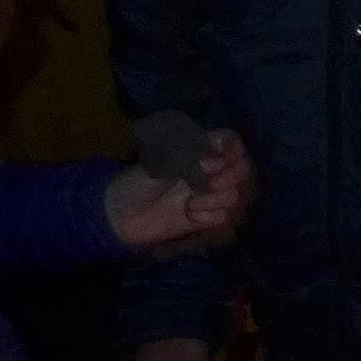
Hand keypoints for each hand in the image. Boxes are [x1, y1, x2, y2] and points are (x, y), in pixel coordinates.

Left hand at [104, 132, 251, 252]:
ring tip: (190, 204)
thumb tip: (218, 161)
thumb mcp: (158, 165)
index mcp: (196, 151)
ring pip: (235, 194)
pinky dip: (208, 218)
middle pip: (242, 168)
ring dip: (214, 200)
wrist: (119, 219)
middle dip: (228, 178)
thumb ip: (189, 158)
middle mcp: (207, 170)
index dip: (232, 151)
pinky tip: (189, 217)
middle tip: (206, 184)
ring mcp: (207, 194)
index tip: (216, 163)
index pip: (230, 140)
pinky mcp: (205, 217)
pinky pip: (224, 216)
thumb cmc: (134, 185)